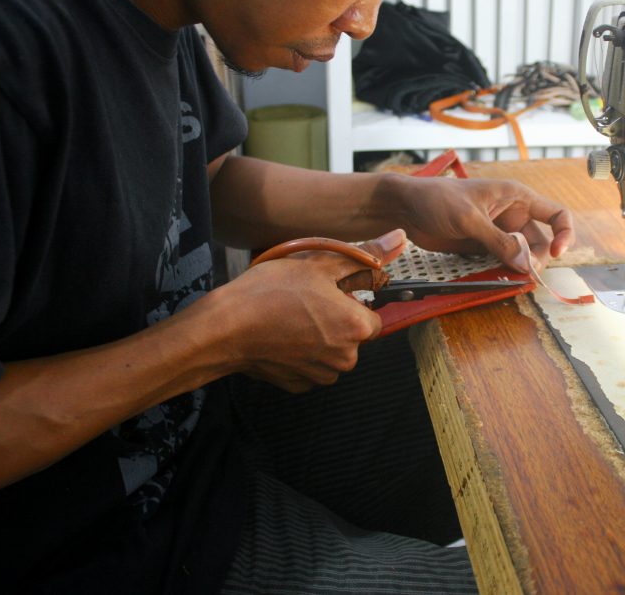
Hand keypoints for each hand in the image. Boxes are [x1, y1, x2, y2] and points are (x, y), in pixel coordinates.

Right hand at [212, 229, 406, 392]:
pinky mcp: (298, 385)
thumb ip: (364, 256)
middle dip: (335, 320)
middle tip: (304, 301)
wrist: (225, 329)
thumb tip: (399, 240)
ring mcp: (321, 375)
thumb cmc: (271, 292)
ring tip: (288, 317)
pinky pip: (309, 366)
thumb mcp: (320, 263)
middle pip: (352, 335)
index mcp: (357, 328)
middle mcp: (345, 358)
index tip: (327, 294)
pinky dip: (299, 353)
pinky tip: (279, 335)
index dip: (351, 303)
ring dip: (317, 336)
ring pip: (330, 351)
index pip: (373, 317)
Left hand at [397, 177, 573, 271]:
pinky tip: (496, 279)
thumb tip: (527, 264)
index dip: (564, 234)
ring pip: (522, 256)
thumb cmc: (436, 200)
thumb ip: (498, 241)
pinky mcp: (483, 247)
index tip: (556, 254)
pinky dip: (503, 272)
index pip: (556, 214)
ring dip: (519, 269)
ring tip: (508, 278)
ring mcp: (498, 232)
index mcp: (516, 197)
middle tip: (523, 275)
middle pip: (541, 242)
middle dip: (536, 260)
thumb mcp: (469, 219)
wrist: (405, 208)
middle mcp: (512, 215)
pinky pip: (502, 262)